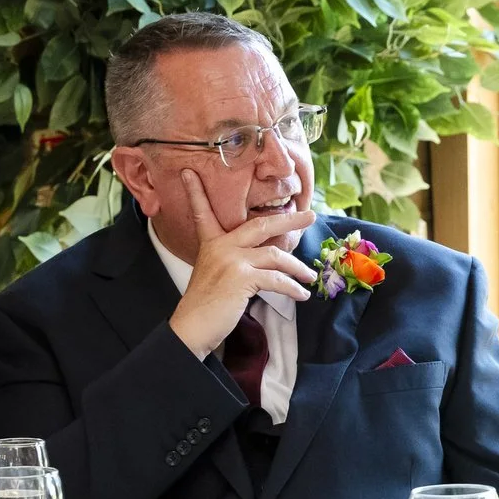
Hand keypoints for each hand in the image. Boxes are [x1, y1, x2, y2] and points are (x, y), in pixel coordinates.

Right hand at [166, 169, 317, 356]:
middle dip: (289, 219)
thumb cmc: (207, 303)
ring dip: (297, 267)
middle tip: (310, 215)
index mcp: (211, 243)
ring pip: (275, 255)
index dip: (196, 192)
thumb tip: (268, 255)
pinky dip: (292, 288)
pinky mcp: (241, 278)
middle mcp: (220, 247)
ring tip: (309, 276)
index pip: (203, 213)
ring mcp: (231, 261)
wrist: (192, 328)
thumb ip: (235, 258)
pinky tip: (301, 295)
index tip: (189, 171)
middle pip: (260, 224)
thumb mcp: (217, 272)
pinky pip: (277, 279)